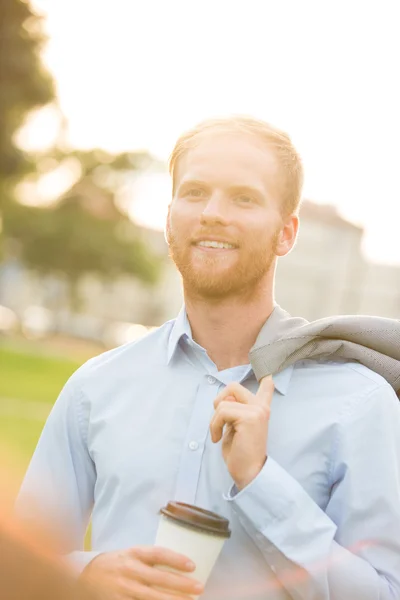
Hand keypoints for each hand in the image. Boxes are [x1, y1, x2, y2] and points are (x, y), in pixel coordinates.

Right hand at [79, 546, 203, 599]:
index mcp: (134, 553)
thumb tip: (179, 566)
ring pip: (152, 598)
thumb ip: (150, 558)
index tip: (192, 565)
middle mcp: (130, 570)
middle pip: (159, 578)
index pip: (158, 554)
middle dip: (181, 585)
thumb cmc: (117, 563)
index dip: (176, 559)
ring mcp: (124, 589)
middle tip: (199, 588)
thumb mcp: (131, 553)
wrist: (86, 576)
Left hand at [210, 376, 273, 490]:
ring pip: (223, 402)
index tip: (269, 374)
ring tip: (218, 434)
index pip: (267, 387)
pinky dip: (214, 425)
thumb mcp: (236, 426)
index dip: (265, 379)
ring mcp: (257, 411)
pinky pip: (221, 412)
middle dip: (219, 399)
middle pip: (233, 386)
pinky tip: (218, 438)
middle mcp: (261, 407)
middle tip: (219, 418)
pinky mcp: (249, 417)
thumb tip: (226, 399)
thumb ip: (235, 410)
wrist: (249, 473)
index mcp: (260, 409)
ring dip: (214, 420)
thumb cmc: (240, 453)